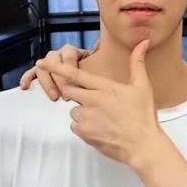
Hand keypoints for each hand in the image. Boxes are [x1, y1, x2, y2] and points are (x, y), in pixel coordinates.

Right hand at [20, 43, 95, 100]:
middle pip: (53, 62)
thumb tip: (98, 43)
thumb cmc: (95, 72)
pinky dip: (27, 79)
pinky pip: (31, 73)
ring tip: (54, 97)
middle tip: (65, 95)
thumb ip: (98, 55)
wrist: (92, 76)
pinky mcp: (42, 72)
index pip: (68, 55)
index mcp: (72, 51)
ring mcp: (49, 63)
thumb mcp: (98, 64)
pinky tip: (25, 87)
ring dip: (46, 83)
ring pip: (42, 68)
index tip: (74, 83)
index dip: (69, 69)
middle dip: (59, 80)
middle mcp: (59, 54)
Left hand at [36, 40, 166, 168]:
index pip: (74, 73)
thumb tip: (143, 42)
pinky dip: (84, 127)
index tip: (42, 62)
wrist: (142, 144)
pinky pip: (75, 126)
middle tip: (94, 100)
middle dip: (75, 93)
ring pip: (73, 110)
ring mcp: (87, 117)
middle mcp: (92, 100)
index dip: (56, 67)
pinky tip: (100, 128)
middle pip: (69, 91)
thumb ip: (137, 62)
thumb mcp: (143, 86)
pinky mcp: (84, 133)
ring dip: (83, 112)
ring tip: (103, 118)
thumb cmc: (144, 115)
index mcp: (104, 86)